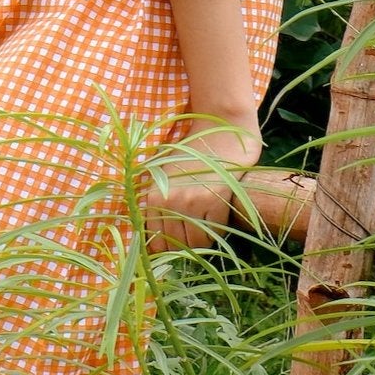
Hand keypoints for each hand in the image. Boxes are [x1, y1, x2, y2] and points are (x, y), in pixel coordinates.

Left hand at [144, 114, 261, 252]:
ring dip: (205, 241)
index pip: (157, 241)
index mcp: (154, 196)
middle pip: (178, 245)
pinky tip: (220, 217)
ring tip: (209, 227)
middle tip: (198, 236)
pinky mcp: (216, 198)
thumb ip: (160, 202)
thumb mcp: (165, 174)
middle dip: (188, 246)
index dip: (170, 248)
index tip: (180, 246)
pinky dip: (220, 231)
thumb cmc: (193, 151)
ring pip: (197, 242)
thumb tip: (159, 239)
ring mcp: (192, 200)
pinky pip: (217, 231)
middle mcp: (170, 201)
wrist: (220, 126)